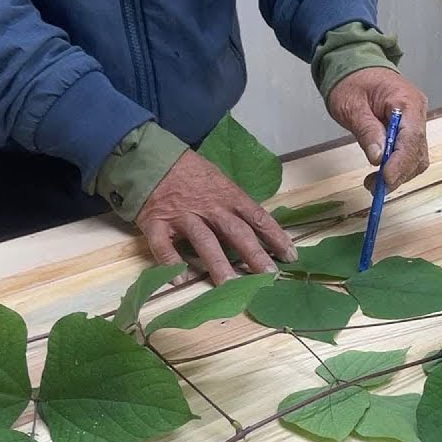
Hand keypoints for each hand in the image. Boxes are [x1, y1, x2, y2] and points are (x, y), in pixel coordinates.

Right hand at [136, 151, 296, 284]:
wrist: (151, 157)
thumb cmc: (190, 172)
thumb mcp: (219, 180)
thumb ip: (235, 203)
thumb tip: (258, 227)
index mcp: (228, 195)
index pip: (257, 217)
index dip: (275, 237)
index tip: (290, 255)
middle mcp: (209, 207)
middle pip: (236, 232)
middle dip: (254, 255)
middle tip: (270, 276)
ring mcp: (183, 216)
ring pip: (204, 241)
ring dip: (218, 264)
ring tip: (230, 285)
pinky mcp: (157, 223)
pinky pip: (163, 246)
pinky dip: (171, 263)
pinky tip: (181, 280)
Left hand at [326, 67, 429, 191]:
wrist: (355, 66)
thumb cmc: (352, 81)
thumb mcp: (351, 105)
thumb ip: (367, 130)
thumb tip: (378, 157)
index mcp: (406, 100)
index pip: (411, 137)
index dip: (400, 162)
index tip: (385, 179)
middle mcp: (418, 112)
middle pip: (417, 151)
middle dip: (399, 173)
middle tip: (374, 187)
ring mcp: (416, 122)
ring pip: (416, 157)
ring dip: (398, 174)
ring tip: (374, 183)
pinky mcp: (410, 130)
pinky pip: (410, 154)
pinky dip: (397, 167)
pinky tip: (380, 174)